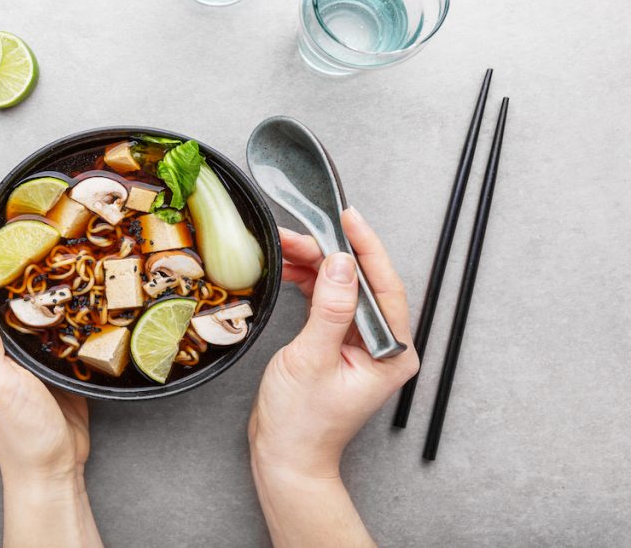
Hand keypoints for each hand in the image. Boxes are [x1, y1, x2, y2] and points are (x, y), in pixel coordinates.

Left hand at [0, 201, 101, 547]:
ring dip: (25, 260)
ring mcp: (10, 347)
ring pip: (14, 292)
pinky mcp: (37, 354)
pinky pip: (39, 311)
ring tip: (46, 230)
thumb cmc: (19, 432)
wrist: (50, 466)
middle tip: (23, 210)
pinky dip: (48, 286)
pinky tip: (67, 273)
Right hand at [249, 207, 418, 546]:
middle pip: (363, 283)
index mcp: (391, 353)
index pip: (385, 287)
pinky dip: (310, 283)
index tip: (348, 219)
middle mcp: (383, 347)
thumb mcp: (311, 360)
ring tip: (288, 246)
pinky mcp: (340, 345)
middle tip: (301, 232)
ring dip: (316, 265)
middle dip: (330, 253)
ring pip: (344, 289)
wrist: (286, 457)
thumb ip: (329, 309)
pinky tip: (292, 270)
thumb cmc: (301, 424)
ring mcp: (362, 346)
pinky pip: (330, 303)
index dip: (366, 248)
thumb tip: (340, 264)